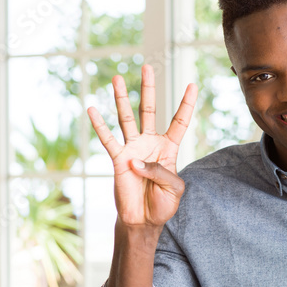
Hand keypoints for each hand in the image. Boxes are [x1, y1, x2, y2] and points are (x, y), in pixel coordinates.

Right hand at [88, 64, 197, 228]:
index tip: (193, 84)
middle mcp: (150, 143)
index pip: (180, 122)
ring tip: (117, 78)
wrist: (144, 219)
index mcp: (169, 148)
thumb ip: (160, 172)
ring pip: (126, 118)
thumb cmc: (163, 203)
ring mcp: (133, 148)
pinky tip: (92, 109)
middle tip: (147, 67)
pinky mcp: (118, 159)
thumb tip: (136, 160)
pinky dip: (100, 125)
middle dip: (148, 89)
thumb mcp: (174, 188)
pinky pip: (108, 140)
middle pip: (149, 111)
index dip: (186, 104)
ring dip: (122, 99)